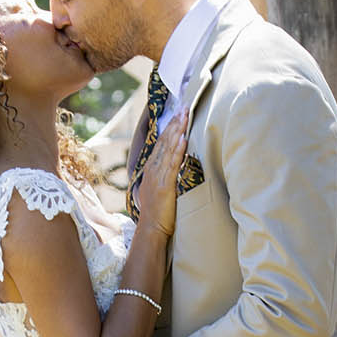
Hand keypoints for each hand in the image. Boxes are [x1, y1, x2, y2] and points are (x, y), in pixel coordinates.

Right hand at [137, 111, 189, 236]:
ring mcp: (158, 176)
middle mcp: (153, 169)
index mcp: (151, 169)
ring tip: (185, 115)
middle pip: (164, 141)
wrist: (151, 230)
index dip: (170, 127)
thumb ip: (166, 177)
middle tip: (184, 106)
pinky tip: (184, 138)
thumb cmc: (159, 214)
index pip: (161, 143)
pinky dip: (178, 150)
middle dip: (175, 123)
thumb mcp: (160, 190)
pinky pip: (172, 164)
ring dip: (177, 130)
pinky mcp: (165, 185)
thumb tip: (176, 165)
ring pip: (168, 148)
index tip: (178, 113)